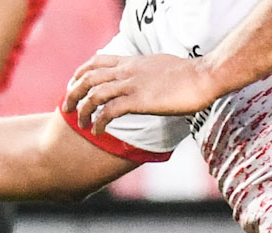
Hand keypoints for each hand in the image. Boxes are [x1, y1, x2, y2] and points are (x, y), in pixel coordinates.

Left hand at [64, 52, 221, 133]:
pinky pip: (110, 111)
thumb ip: (143, 72)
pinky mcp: (139, 100)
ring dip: (83, 111)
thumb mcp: (158, 67)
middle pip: (87, 78)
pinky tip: (98, 132)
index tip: (73, 87)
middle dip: (73, 94)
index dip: (79, 74)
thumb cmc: (187, 74)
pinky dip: (99, 122)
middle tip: (67, 109)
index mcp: (131, 62)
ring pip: (94, 94)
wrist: (203, 76)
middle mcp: (127, 71)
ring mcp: (132, 85)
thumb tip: (141, 79)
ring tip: (81, 125)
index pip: (96, 62)